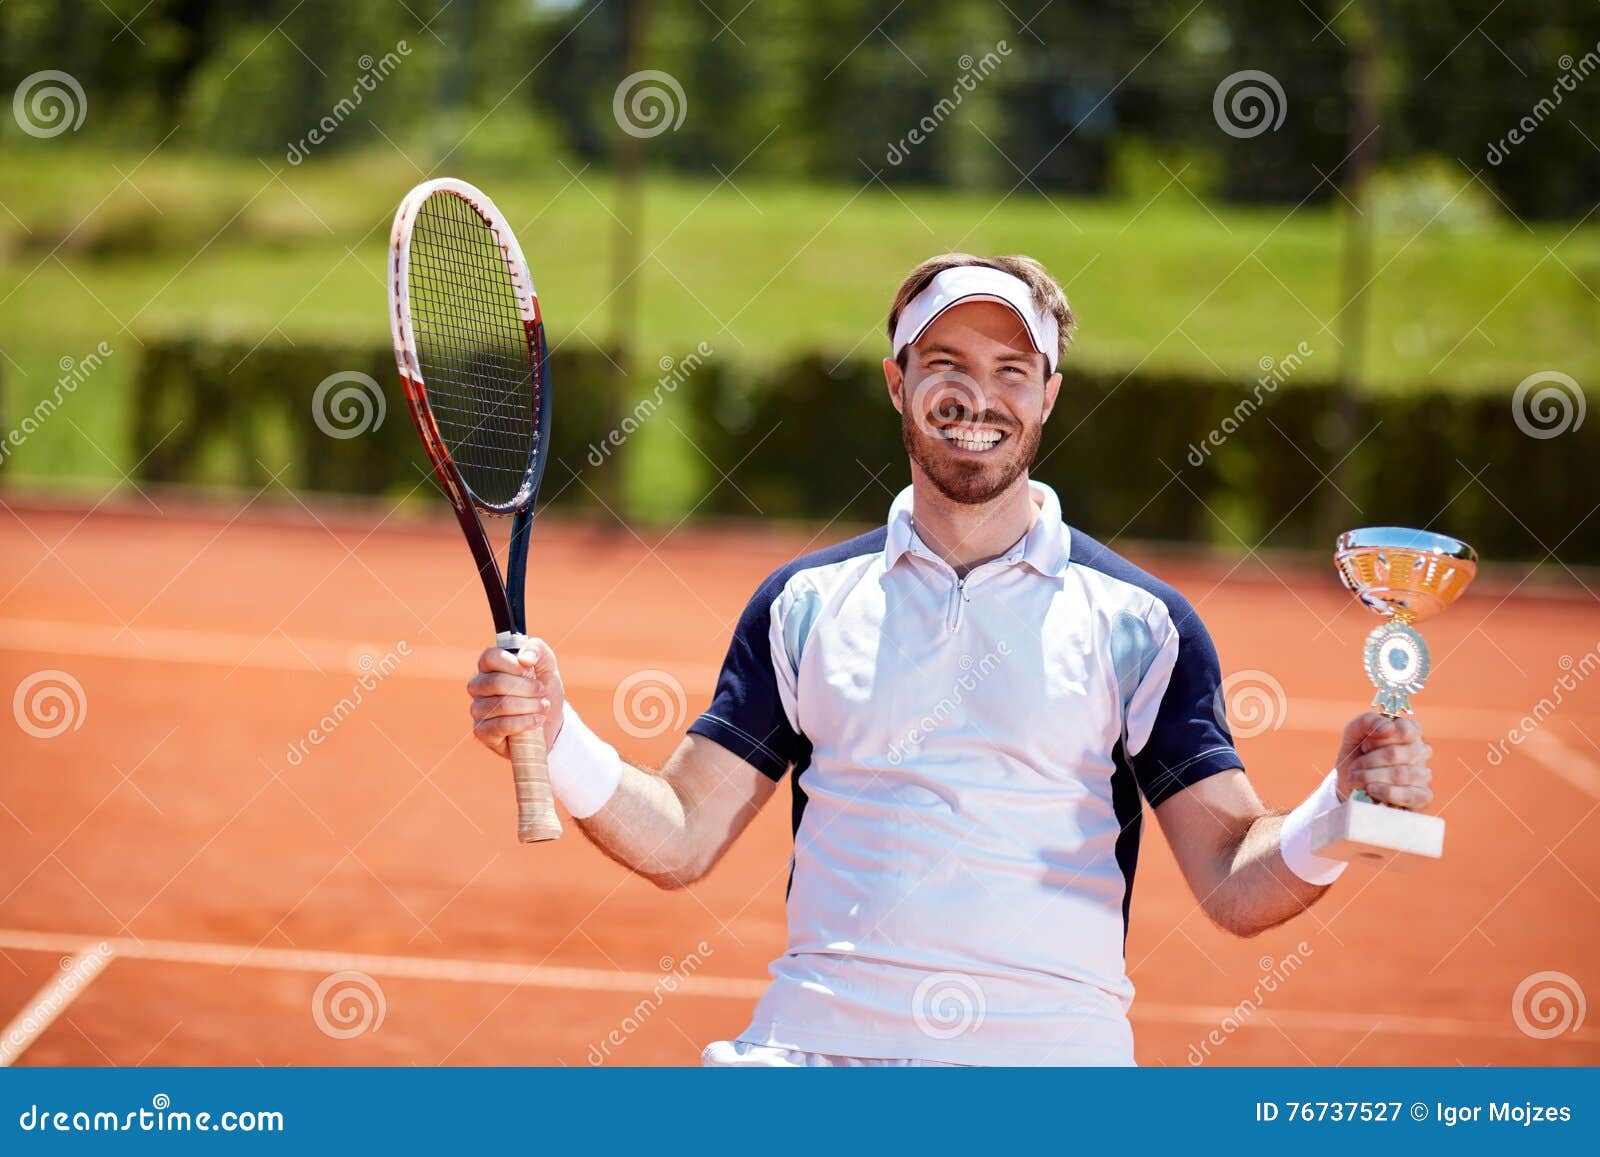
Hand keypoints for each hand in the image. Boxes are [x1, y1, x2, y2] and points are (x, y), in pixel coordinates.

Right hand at [466, 638, 566, 758]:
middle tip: (542, 693)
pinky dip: (525, 723)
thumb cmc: (543, 692)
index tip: (529, 670)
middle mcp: (479, 687)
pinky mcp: (482, 732)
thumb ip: (537, 650)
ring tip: (542, 707)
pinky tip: (537, 721)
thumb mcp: (547, 666)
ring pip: (502, 705)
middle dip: (528, 688)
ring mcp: (478, 710)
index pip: (489, 657)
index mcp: (490, 667)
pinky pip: (501, 726)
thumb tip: (524, 657)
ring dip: (530, 706)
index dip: (511, 663)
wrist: (551, 724)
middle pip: (497, 682)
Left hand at [1333, 712, 1432, 809]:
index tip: (1364, 746)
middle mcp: (1420, 751)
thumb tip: (1388, 727)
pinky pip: (1410, 795)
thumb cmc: (1356, 755)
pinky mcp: (1422, 796)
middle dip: (1369, 761)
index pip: (1405, 729)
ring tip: (1355, 779)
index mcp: (1409, 731)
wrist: (1351, 784)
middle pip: (1397, 753)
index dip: (1379, 739)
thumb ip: (1367, 721)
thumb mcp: (1354, 733)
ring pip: (1400, 774)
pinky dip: (1387, 793)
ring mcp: (1423, 774)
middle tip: (1354, 766)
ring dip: (1371, 777)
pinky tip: (1372, 790)